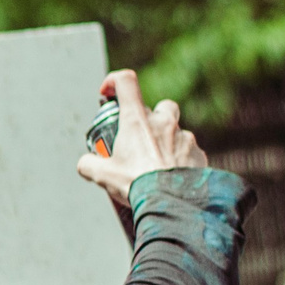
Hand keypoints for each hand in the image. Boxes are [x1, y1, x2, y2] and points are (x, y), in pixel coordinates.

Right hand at [76, 68, 206, 205]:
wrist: (172, 203)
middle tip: (138, 139)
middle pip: (157, 107)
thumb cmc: (136, 185)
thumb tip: (86, 163)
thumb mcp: (102, 176)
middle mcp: (163, 122)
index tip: (107, 93)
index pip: (126, 82)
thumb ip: (89, 164)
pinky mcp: (198, 153)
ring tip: (155, 165)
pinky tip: (170, 176)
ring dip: (165, 141)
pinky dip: (179, 159)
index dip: (114, 81)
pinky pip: (188, 150)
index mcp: (136, 121)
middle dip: (149, 118)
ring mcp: (184, 136)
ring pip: (175, 130)